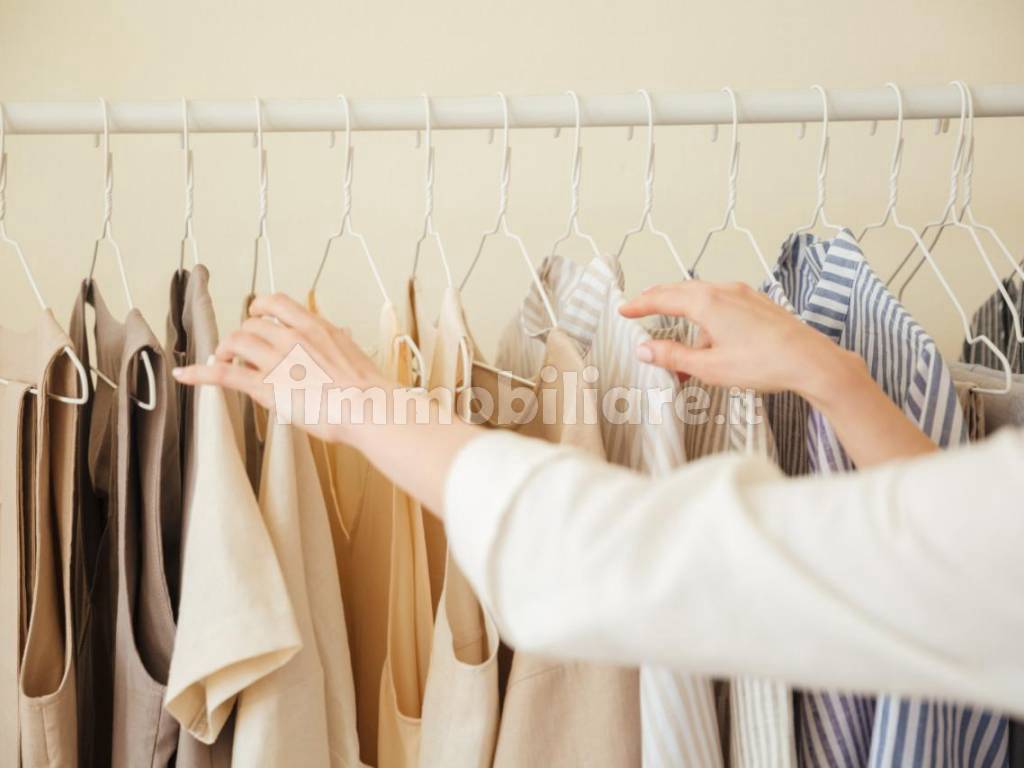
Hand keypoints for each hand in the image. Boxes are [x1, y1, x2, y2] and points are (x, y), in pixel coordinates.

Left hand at [172, 293, 394, 444]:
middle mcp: (292, 338)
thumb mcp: (353, 352)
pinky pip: (224, 374)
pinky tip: (185, 375)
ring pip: (236, 343)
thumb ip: (339, 341)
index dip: (259, 308)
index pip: (275, 302)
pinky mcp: (267, 388)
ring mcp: (278, 362)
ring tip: (224, 360)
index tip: (256, 316)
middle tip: (240, 350)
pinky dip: (200, 373)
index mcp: (314, 327)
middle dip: (242, 336)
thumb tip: (341, 336)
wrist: (370, 408)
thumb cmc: (367, 388)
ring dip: (226, 350)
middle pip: (251, 325)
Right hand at [621, 280, 936, 466]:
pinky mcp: (758, 304)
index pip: (661, 298)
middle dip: (658, 301)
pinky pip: (722, 303)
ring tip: (677, 340)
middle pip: (680, 291)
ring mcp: (743, 295)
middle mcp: (724, 291)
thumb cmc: (764, 363)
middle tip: (641, 310)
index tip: (624, 310)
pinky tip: (709, 338)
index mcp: (706, 302)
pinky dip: (706, 315)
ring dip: (684, 312)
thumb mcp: (709, 367)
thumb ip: (673, 357)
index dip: (639, 304)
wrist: (811, 361)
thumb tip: (645, 350)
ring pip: (702, 296)